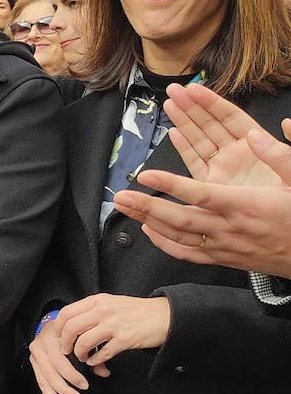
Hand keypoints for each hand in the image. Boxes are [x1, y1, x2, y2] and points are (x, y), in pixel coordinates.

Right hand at [28, 320, 89, 393]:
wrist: (54, 325)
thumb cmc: (70, 332)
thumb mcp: (82, 338)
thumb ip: (93, 354)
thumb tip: (104, 372)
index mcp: (52, 339)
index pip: (60, 361)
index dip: (72, 375)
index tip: (85, 386)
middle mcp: (40, 348)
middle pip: (50, 374)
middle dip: (65, 390)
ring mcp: (35, 358)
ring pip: (44, 382)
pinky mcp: (35, 366)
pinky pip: (40, 385)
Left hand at [53, 293, 170, 376]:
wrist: (165, 316)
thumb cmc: (137, 311)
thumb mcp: (112, 302)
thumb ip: (93, 309)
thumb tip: (72, 322)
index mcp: (98, 300)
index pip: (67, 312)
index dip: (58, 327)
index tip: (57, 336)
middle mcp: (104, 310)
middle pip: (72, 328)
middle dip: (64, 342)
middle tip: (65, 351)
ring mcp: (115, 325)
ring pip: (84, 342)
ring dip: (79, 353)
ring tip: (82, 357)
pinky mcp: (126, 339)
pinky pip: (102, 353)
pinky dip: (95, 361)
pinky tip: (95, 362)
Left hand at [116, 117, 290, 277]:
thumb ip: (280, 156)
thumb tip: (255, 134)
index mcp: (248, 206)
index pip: (202, 194)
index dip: (172, 186)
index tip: (146, 175)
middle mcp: (232, 229)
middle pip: (181, 220)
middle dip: (147, 207)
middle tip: (119, 197)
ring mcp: (226, 247)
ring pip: (180, 238)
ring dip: (148, 222)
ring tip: (123, 209)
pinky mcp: (226, 259)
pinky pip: (189, 254)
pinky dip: (165, 244)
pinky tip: (148, 232)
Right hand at [163, 83, 284, 186]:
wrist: (289, 231)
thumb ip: (287, 150)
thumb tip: (283, 124)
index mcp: (257, 146)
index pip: (230, 117)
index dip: (211, 102)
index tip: (194, 89)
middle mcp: (238, 155)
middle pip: (210, 125)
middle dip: (191, 106)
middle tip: (173, 90)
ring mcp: (225, 170)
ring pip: (199, 141)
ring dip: (183, 122)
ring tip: (169, 104)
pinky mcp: (214, 187)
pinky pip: (195, 164)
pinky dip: (184, 149)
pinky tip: (173, 134)